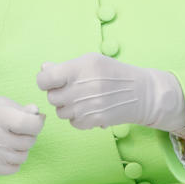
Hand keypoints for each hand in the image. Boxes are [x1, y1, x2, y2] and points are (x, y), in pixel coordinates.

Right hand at [0, 97, 44, 183]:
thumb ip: (19, 108)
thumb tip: (37, 114)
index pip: (29, 123)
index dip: (37, 123)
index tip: (35, 120)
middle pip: (28, 141)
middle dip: (29, 137)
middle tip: (21, 132)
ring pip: (22, 156)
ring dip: (22, 150)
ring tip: (12, 143)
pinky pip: (13, 168)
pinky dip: (14, 162)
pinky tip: (6, 153)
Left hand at [36, 53, 184, 131]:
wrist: (141, 93)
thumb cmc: (113, 73)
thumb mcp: (90, 61)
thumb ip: (64, 66)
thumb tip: (43, 68)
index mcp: (79, 69)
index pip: (45, 79)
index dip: (45, 80)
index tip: (52, 80)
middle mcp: (81, 88)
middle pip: (52, 97)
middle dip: (58, 93)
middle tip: (72, 89)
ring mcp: (87, 107)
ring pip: (60, 112)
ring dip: (67, 106)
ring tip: (82, 98)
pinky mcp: (93, 121)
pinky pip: (72, 122)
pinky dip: (78, 117)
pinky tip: (89, 108)